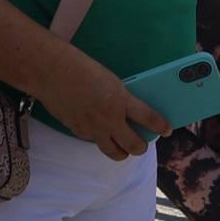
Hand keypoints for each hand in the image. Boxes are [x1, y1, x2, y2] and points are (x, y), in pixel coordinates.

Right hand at [37, 49, 170, 161]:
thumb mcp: (109, 80)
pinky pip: (95, 142)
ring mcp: (93, 129)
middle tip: (142, 143)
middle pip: (133, 145)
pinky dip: (101, 140)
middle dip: (141, 147)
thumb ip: (121, 97)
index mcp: (120, 100)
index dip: (160, 126)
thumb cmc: (80, 68)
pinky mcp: (78, 132)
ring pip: (114, 152)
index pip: (148, 118)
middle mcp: (109, 119)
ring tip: (124, 146)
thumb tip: (130, 111)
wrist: (51, 72)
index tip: (168, 130)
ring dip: (122, 152)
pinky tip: (100, 131)